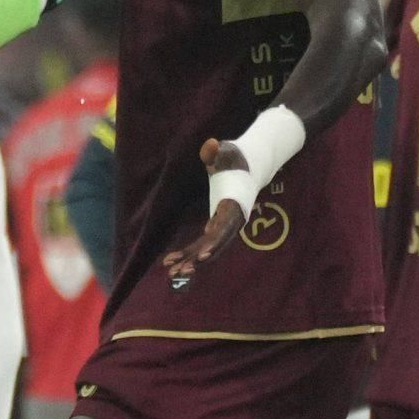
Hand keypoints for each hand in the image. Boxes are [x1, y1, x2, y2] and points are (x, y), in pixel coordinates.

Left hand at [162, 138, 245, 286]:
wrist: (248, 165)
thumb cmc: (236, 158)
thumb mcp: (228, 152)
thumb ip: (217, 152)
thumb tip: (211, 145)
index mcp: (234, 206)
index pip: (224, 228)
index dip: (214, 243)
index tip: (202, 256)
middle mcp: (231, 221)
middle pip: (215, 245)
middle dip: (198, 260)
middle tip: (181, 272)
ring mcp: (224, 226)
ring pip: (207, 249)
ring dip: (190, 262)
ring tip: (170, 273)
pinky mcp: (216, 227)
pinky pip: (202, 244)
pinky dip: (187, 254)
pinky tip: (169, 262)